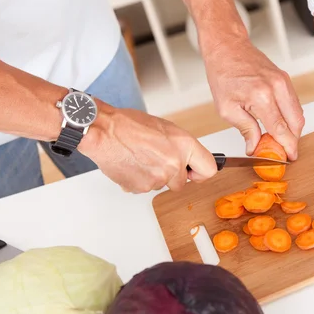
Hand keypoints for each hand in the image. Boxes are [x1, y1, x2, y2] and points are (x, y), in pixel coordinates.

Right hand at [78, 104, 217, 192]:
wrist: (104, 131)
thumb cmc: (129, 125)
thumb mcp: (166, 129)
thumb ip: (180, 147)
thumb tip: (187, 159)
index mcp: (184, 145)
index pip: (209, 169)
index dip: (200, 173)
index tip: (194, 173)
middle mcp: (174, 164)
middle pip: (181, 183)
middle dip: (170, 176)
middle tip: (155, 160)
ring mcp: (158, 178)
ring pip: (161, 185)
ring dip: (152, 176)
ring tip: (139, 157)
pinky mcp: (142, 188)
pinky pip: (144, 188)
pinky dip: (138, 179)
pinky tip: (131, 164)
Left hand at [202, 37, 303, 159]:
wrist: (227, 48)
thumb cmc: (223, 74)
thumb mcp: (227, 109)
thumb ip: (246, 129)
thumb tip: (255, 146)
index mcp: (262, 96)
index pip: (281, 129)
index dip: (287, 146)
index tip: (289, 157)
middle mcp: (277, 87)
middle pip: (296, 123)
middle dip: (293, 140)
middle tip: (285, 151)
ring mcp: (283, 81)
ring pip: (298, 113)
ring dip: (293, 129)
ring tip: (280, 139)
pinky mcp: (284, 79)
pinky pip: (294, 103)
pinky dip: (290, 116)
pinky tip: (280, 124)